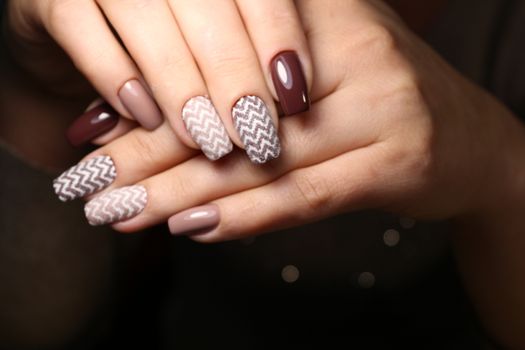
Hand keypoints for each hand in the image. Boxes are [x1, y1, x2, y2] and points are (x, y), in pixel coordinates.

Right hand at [5, 0, 311, 161]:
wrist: (78, 36)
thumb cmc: (161, 42)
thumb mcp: (208, 45)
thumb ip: (242, 56)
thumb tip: (291, 102)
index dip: (277, 38)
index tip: (294, 98)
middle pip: (207, 3)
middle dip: (234, 75)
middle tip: (255, 134)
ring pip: (147, 15)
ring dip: (182, 85)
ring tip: (208, 140)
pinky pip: (83, 31)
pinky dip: (118, 78)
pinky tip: (146, 119)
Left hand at [53, 0, 523, 235]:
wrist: (470, 138)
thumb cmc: (376, 101)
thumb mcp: (310, 71)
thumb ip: (241, 83)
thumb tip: (141, 109)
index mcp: (319, 13)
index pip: (211, 59)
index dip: (142, 99)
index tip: (86, 137)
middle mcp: (352, 49)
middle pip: (226, 110)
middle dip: (144, 154)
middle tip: (83, 185)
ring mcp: (381, 107)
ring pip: (259, 159)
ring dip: (177, 192)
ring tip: (116, 214)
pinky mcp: (400, 162)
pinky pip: (307, 195)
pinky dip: (246, 216)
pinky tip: (192, 229)